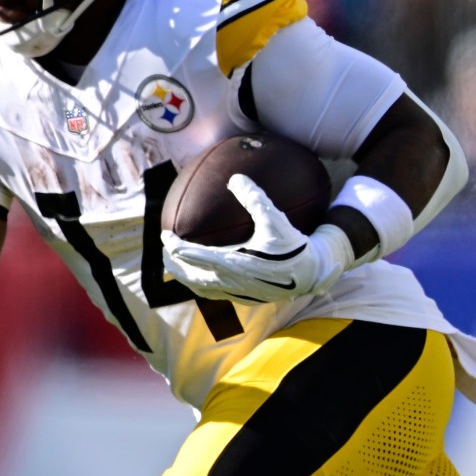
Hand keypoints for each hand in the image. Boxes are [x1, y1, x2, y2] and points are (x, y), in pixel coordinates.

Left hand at [161, 174, 351, 303]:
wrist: (311, 274)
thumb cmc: (293, 246)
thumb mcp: (275, 218)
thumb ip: (254, 197)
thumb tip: (235, 177)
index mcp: (233, 263)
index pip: (193, 256)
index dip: (175, 247)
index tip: (165, 236)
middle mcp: (231, 281)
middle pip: (190, 277)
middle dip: (173, 265)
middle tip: (164, 251)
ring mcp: (236, 292)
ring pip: (201, 289)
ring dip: (185, 277)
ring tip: (176, 266)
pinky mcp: (243, 298)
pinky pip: (214, 294)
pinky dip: (201, 284)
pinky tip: (202, 275)